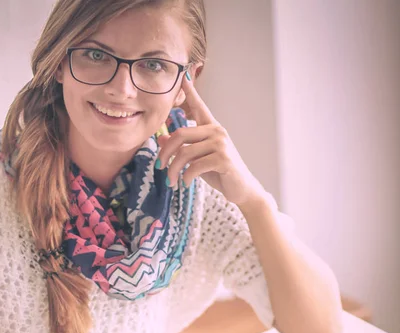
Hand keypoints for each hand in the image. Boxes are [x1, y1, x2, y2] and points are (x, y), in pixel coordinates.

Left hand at [157, 72, 269, 207]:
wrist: (241, 189)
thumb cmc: (219, 173)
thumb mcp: (197, 159)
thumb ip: (183, 148)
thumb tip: (162, 138)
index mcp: (211, 128)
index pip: (199, 107)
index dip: (191, 92)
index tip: (184, 76)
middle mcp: (217, 131)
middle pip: (180, 134)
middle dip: (165, 152)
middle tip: (159, 167)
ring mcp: (221, 144)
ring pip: (185, 153)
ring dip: (173, 170)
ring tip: (171, 181)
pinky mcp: (223, 158)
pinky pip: (195, 166)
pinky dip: (186, 177)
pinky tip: (185, 183)